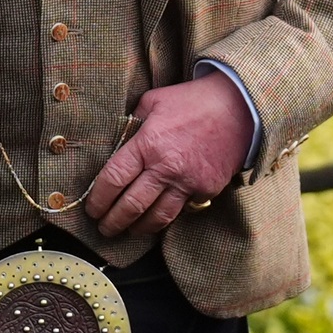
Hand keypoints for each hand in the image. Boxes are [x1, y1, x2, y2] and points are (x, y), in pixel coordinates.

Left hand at [87, 76, 253, 237]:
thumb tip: (116, 142)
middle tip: (104, 228)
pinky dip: (166, 217)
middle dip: (113, 222)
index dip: (98, 199)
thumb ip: (132, 123)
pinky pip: (181, 209)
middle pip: (132, 206)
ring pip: (157, 217)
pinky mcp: (207, 189)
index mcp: (148, 144)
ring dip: (138, 229)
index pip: (114, 179)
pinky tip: (155, 219)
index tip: (91, 208)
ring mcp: (188, 181)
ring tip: (127, 231)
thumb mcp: (154, 101)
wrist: (241, 107)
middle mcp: (166, 167)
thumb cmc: (193, 101)